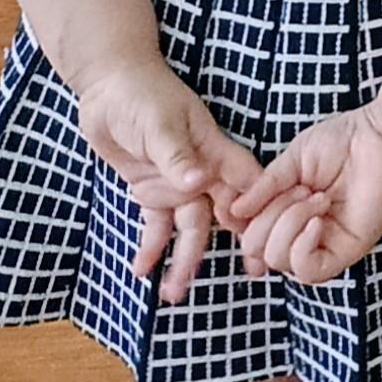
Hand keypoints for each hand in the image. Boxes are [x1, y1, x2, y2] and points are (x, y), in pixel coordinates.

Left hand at [77, 62, 254, 304]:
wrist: (108, 88)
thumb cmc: (143, 96)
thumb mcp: (160, 124)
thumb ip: (177, 155)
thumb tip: (198, 182)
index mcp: (214, 151)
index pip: (247, 183)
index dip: (261, 209)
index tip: (272, 239)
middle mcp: (202, 172)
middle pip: (224, 213)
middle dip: (237, 244)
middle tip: (250, 275)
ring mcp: (177, 184)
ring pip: (190, 228)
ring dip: (184, 258)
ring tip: (174, 293)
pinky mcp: (151, 191)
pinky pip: (156, 225)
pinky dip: (151, 247)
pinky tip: (143, 269)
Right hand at [225, 105, 381, 285]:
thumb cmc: (344, 141)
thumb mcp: (291, 162)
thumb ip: (263, 188)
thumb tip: (232, 211)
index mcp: (287, 215)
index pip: (249, 239)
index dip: (240, 225)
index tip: (241, 203)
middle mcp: (302, 234)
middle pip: (258, 251)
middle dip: (269, 216)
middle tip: (301, 189)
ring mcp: (323, 245)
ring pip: (279, 260)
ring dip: (289, 223)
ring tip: (316, 197)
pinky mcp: (345, 252)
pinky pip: (309, 270)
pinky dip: (303, 245)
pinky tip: (318, 219)